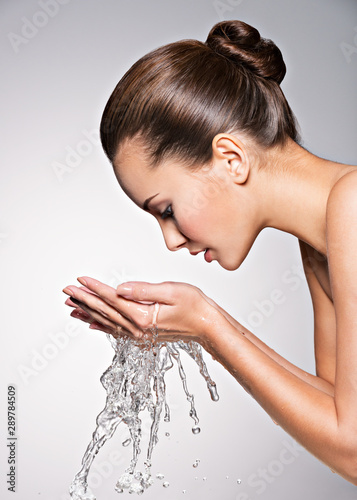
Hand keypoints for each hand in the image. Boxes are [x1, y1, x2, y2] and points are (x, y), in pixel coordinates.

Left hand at [63, 277, 218, 343]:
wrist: (208, 327)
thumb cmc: (195, 307)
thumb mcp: (173, 291)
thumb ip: (144, 290)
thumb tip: (121, 288)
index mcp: (143, 317)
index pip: (112, 299)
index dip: (95, 288)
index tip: (80, 280)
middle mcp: (138, 329)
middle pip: (105, 311)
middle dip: (84, 300)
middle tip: (67, 290)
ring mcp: (139, 335)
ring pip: (106, 322)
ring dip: (87, 312)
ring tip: (71, 305)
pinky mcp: (142, 336)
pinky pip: (115, 332)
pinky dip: (100, 326)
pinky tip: (91, 323)